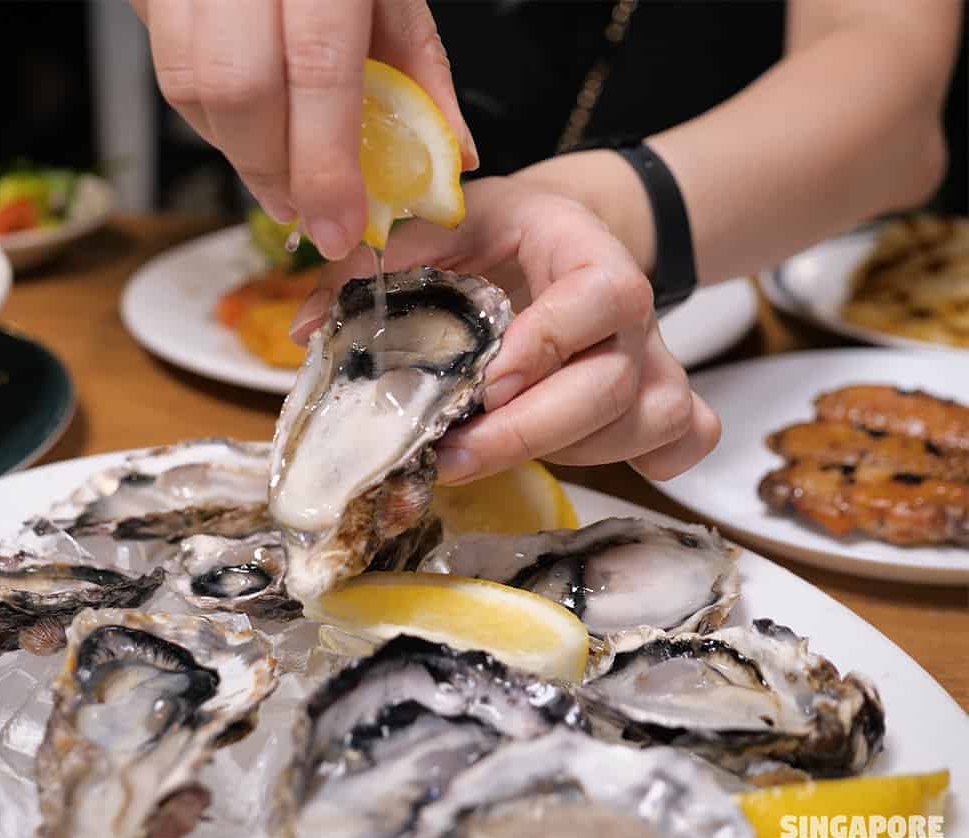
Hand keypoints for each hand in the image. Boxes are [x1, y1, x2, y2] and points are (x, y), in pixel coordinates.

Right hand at [131, 0, 475, 259]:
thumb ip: (419, 68)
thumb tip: (453, 157)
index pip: (319, 69)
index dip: (327, 164)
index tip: (340, 225)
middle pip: (240, 89)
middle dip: (272, 171)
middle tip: (305, 212)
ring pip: (191, 85)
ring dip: (235, 151)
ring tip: (278, 177)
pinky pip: (168, 67)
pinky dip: (208, 118)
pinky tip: (246, 127)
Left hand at [290, 176, 720, 482]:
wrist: (558, 238)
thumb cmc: (500, 234)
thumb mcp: (445, 225)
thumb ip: (376, 266)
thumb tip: (305, 330)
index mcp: (588, 253)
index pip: (599, 298)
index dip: (548, 346)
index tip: (487, 384)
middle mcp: (636, 316)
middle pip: (613, 387)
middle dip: (529, 433)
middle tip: (452, 456)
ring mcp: (655, 363)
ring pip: (641, 426)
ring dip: (560, 453)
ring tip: (481, 453)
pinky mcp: (660, 404)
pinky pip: (680, 446)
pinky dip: (636, 463)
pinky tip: (567, 454)